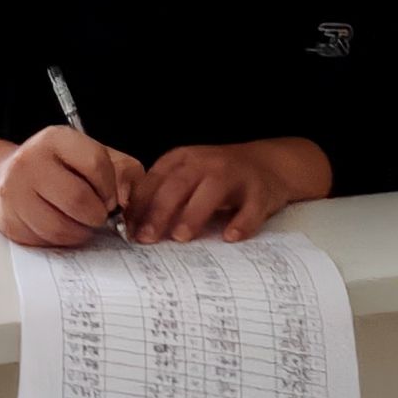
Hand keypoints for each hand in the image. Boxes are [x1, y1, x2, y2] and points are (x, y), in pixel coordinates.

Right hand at [0, 125, 144, 247]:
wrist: (14, 176)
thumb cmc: (63, 168)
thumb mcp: (95, 157)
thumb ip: (124, 174)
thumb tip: (129, 203)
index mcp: (56, 139)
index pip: (95, 163)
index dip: (110, 188)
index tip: (110, 197)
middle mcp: (30, 161)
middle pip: (77, 199)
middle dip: (97, 214)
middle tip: (97, 214)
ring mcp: (14, 192)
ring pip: (60, 227)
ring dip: (80, 231)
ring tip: (80, 221)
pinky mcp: (9, 220)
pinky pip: (45, 241)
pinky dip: (61, 240)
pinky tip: (61, 225)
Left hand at [128, 138, 329, 243]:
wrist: (268, 163)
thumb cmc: (218, 176)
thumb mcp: (188, 177)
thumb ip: (162, 195)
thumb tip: (132, 227)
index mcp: (183, 159)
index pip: (155, 180)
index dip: (139, 206)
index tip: (129, 231)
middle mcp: (207, 163)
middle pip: (178, 184)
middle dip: (159, 211)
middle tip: (147, 238)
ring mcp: (235, 175)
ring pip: (212, 190)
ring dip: (194, 213)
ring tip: (180, 237)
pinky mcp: (260, 191)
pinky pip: (251, 207)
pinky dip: (242, 222)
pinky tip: (230, 237)